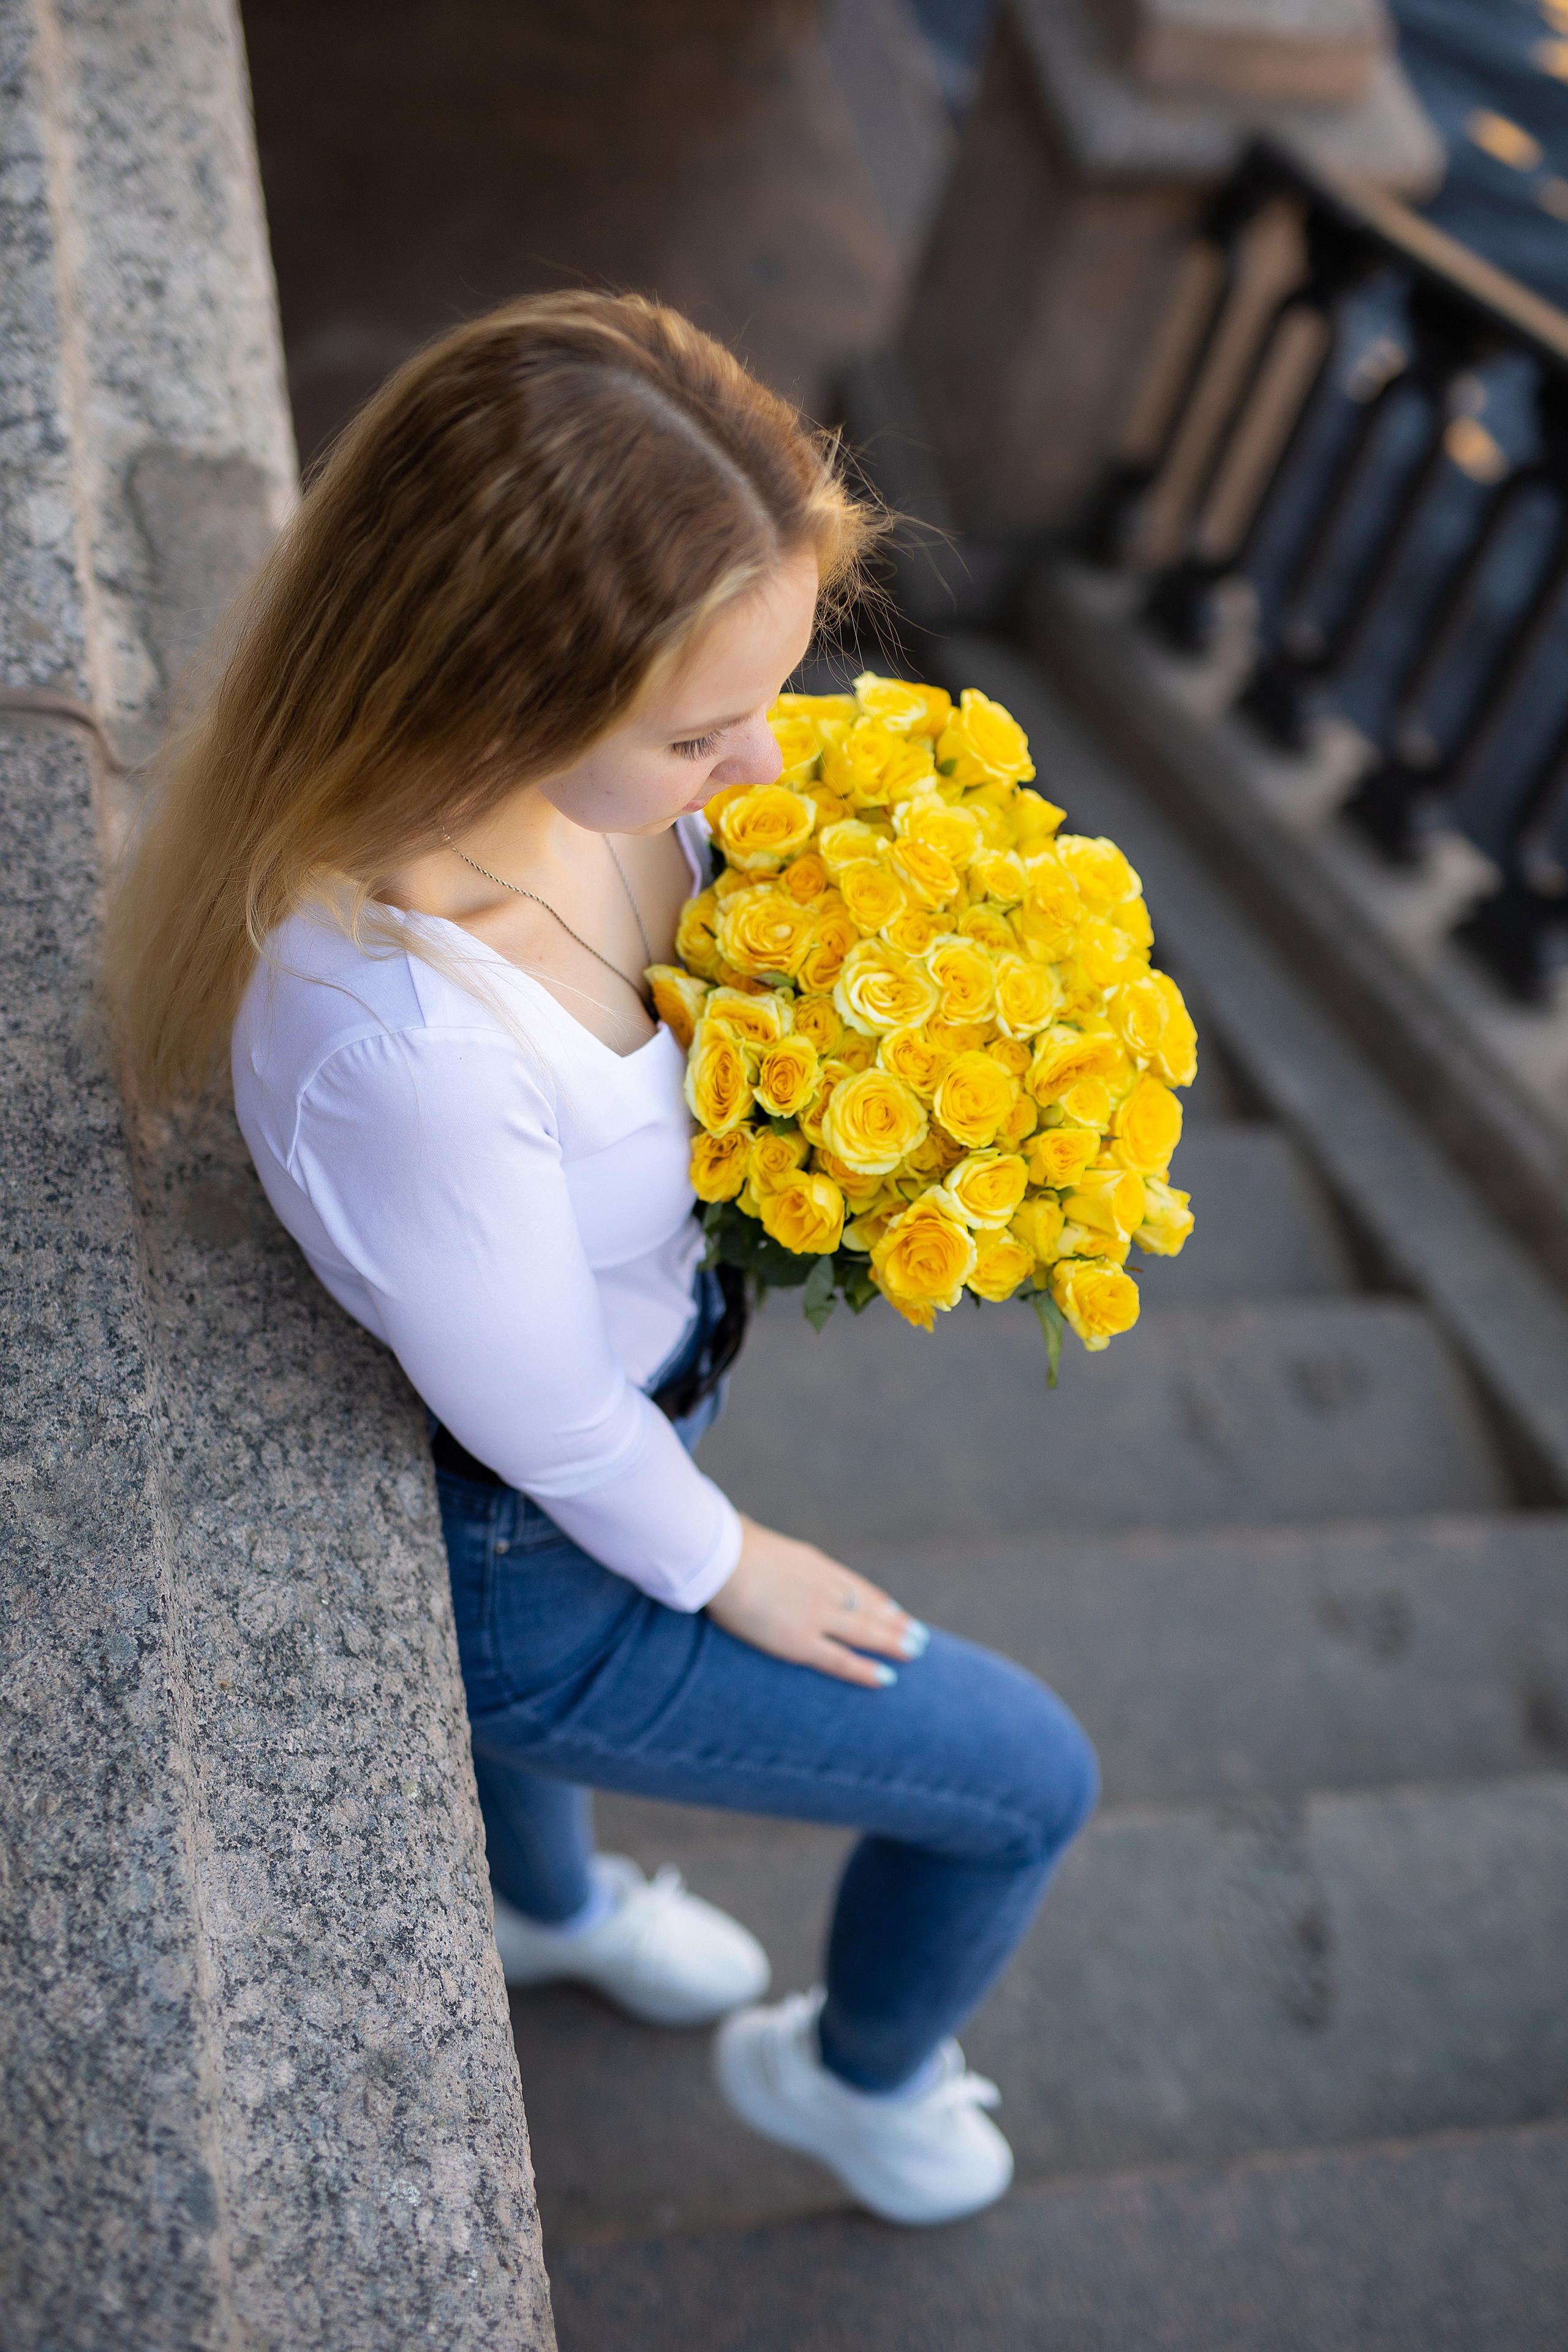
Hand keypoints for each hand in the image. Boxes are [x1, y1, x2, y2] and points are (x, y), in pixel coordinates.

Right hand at [705, 1514, 928, 1688]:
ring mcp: (816, 1616)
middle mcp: (823, 1588)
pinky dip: (865, 1669)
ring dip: (893, 1642)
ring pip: (865, 1632)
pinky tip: (886, 1677)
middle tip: (919, 1634)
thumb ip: (757, 1541)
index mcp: (812, 1564)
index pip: (853, 1584)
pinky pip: (841, 1660)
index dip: (876, 1600)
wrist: (721, 1557)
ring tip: (916, 1652)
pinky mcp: (801, 1641)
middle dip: (894, 1622)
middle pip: (868, 1608)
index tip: (894, 1609)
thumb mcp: (751, 1535)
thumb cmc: (724, 1542)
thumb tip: (744, 1528)